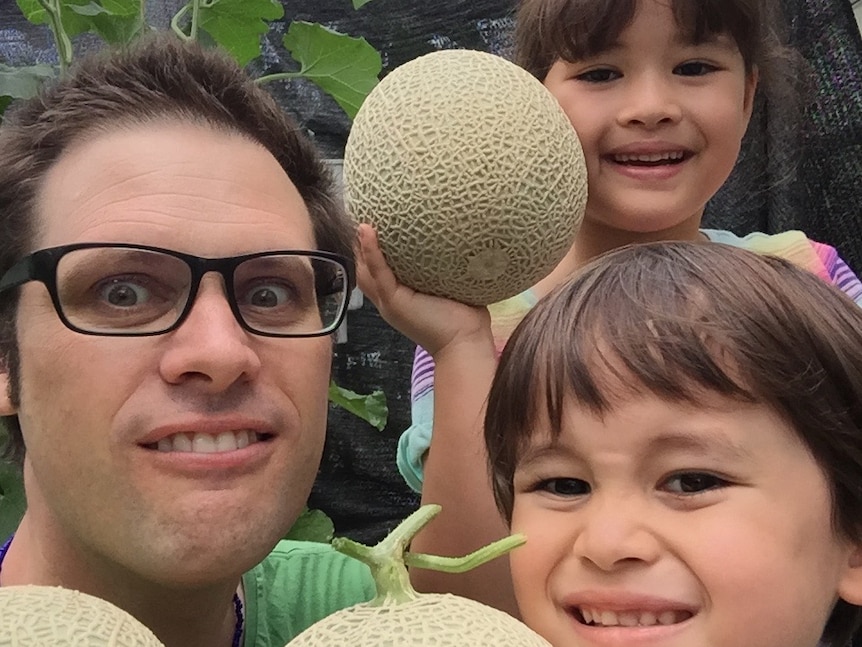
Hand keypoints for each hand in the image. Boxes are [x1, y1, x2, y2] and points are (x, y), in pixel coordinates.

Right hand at [356, 224, 492, 357]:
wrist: (465, 341)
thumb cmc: (463, 318)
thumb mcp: (448, 287)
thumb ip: (443, 268)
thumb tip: (457, 240)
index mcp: (400, 297)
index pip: (377, 270)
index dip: (370, 250)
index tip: (373, 223)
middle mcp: (389, 299)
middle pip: (363, 269)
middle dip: (359, 244)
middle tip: (363, 213)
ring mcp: (388, 301)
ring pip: (365, 269)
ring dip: (360, 244)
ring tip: (360, 216)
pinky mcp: (394, 301)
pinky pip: (378, 271)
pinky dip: (371, 251)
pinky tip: (368, 231)